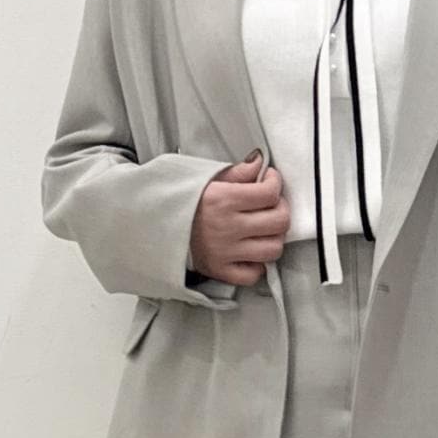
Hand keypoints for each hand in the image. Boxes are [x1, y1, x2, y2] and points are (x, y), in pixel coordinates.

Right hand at [190, 152, 289, 285]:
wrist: (156, 225)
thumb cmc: (183, 201)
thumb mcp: (207, 178)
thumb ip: (237, 172)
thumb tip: (260, 163)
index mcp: (224, 200)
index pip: (269, 193)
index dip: (275, 184)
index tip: (269, 182)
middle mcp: (227, 227)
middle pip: (279, 222)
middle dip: (280, 210)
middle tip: (271, 206)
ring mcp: (225, 252)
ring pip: (273, 250)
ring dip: (273, 238)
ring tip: (264, 230)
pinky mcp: (220, 271)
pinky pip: (253, 275)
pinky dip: (257, 265)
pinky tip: (250, 253)